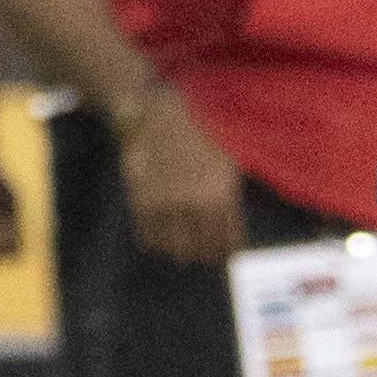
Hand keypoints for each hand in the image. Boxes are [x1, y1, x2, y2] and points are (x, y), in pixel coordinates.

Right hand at [119, 88, 246, 266]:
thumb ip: (229, 195)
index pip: (229, 239)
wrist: (156, 114)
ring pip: (176, 249)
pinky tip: (161, 241)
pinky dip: (157, 244)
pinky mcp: (143, 204)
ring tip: (184, 252)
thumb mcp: (225, 159)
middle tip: (206, 258)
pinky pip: (150, 238)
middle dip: (206, 257)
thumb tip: (232, 231)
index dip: (228, 254)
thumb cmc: (197, 133)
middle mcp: (197, 204)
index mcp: (222, 192)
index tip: (227, 262)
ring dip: (181, 253)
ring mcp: (168, 206)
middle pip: (203, 249)